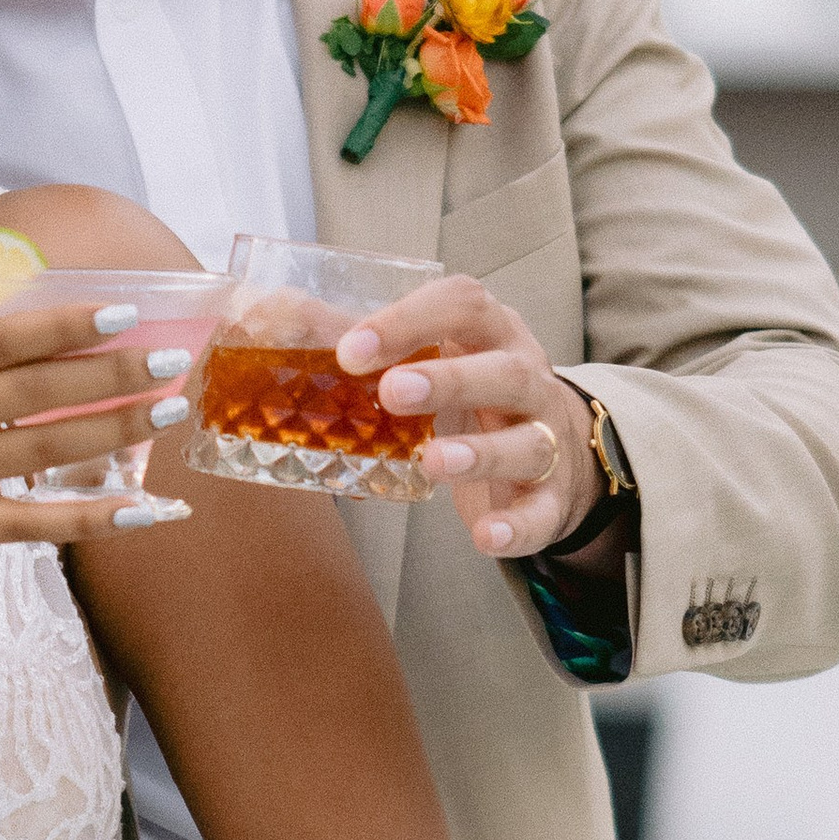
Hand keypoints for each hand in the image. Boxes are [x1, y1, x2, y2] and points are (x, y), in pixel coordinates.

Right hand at [0, 302, 196, 598]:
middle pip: (38, 393)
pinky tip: (144, 507)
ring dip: (116, 430)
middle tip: (172, 360)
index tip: (122, 313)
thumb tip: (8, 307)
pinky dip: (93, 517)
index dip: (63, 326)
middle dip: (112, 374)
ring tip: (169, 409)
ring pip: (47, 451)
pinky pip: (36, 522)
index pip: (1, 340)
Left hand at [337, 279, 597, 560]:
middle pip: (503, 371)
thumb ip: (369, 344)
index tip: (351, 348)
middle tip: (391, 392)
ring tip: (432, 462)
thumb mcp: (434, 357)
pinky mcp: (552, 496)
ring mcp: (546, 438)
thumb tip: (280, 317)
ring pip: (527, 441)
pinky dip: (516, 526)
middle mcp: (526, 379)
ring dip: (481, 451)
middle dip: (449, 379)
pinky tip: (485, 534)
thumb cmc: (474, 394)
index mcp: (491, 333)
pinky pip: (540, 512)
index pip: (462, 305)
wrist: (557, 450)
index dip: (409, 320)